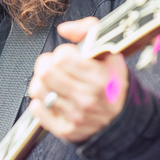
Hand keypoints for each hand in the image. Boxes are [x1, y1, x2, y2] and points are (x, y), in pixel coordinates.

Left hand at [29, 17, 128, 143]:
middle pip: (46, 72)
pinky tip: (53, 98)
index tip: (69, 57)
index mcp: (100, 78)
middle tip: (55, 67)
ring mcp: (76, 116)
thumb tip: (64, 29)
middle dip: (47, 64)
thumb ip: (89, 31)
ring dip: (41, 82)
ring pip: (38, 90)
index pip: (62, 57)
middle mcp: (88, 98)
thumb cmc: (111, 82)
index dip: (62, 53)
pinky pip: (37, 110)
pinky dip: (40, 102)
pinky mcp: (65, 130)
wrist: (122, 118)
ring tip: (53, 82)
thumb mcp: (109, 52)